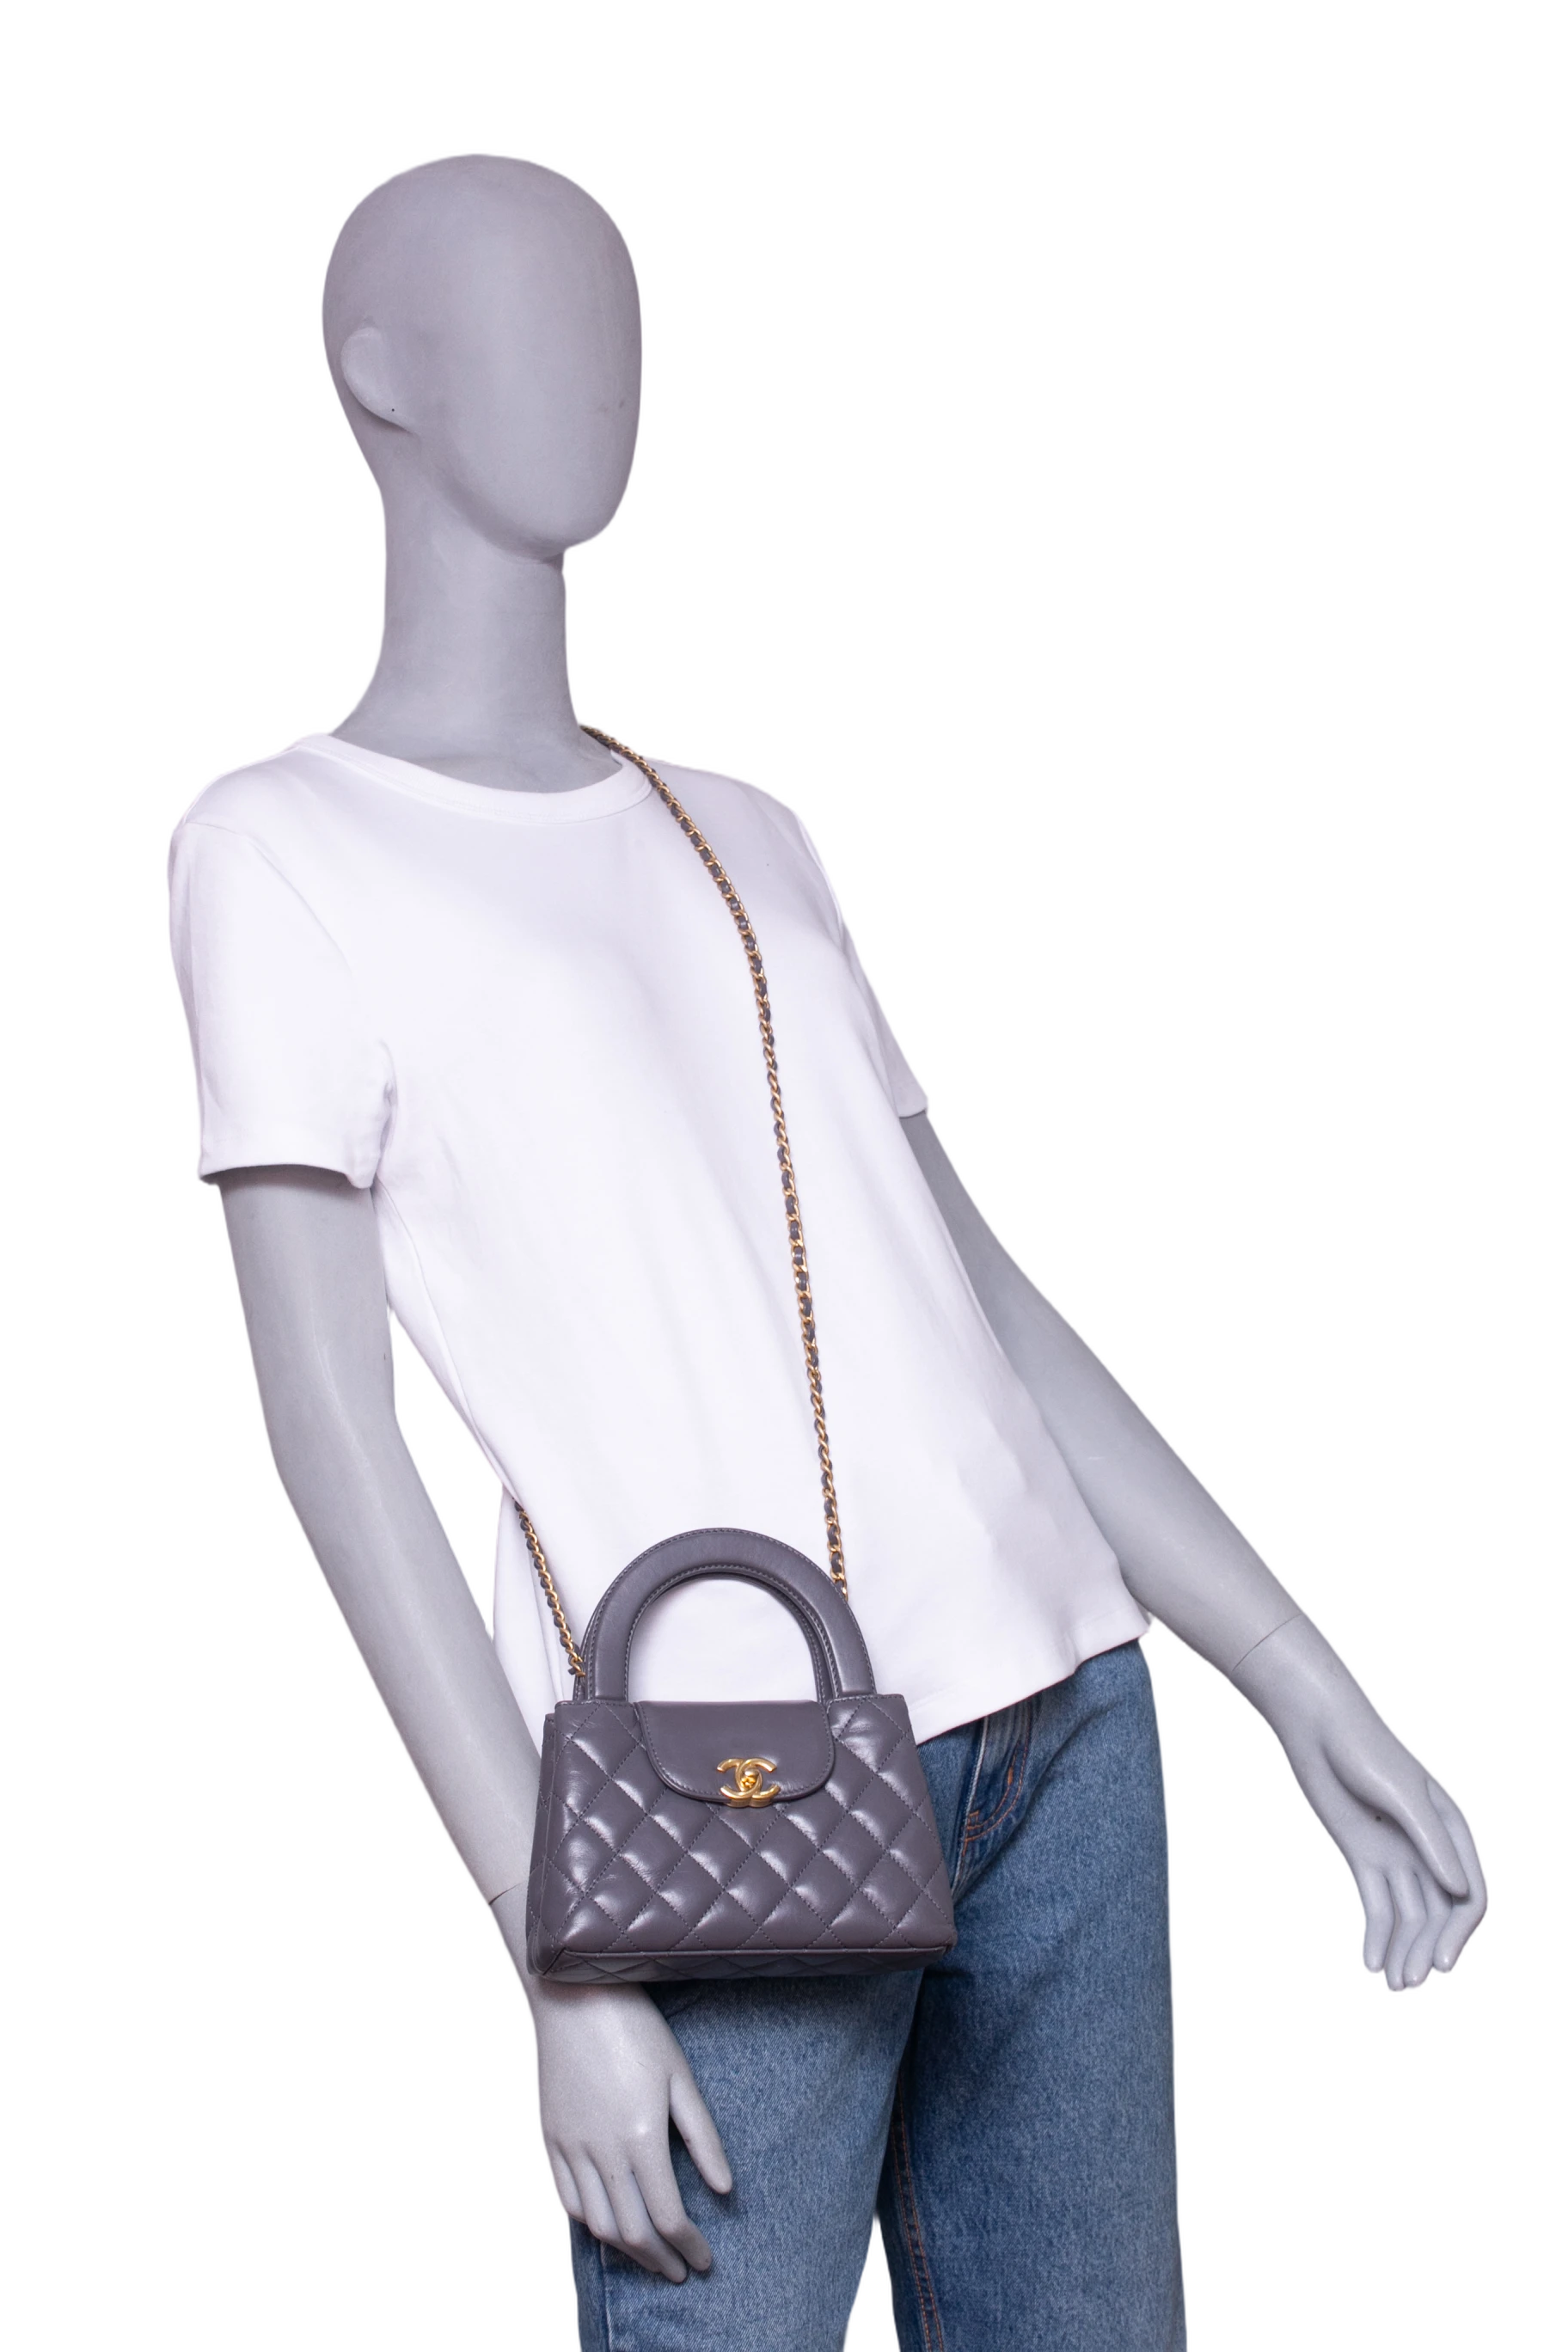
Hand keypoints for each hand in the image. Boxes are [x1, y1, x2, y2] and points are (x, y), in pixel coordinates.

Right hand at [490, 1887, 731, 2280]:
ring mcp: (570, 2148)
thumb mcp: (681, 2077)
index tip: (705, 2261)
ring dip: (625, 2251)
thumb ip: (702, 2137)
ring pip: (596, 2224)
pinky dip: (588, 2226)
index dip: (690, 2247)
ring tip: (649, 2256)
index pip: (668, 2216)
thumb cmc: (636, 2028)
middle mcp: (602, 2151)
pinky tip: (606, 2228)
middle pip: (631, 2232)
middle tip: (680, 2272)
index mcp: (641, 2137)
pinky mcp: (550, 2139)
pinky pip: (566, 2200)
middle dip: (659, 2260)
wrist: (573, 1994)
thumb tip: (725, 2190)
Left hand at [1227, 1615, 1489, 1990]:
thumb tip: (1461, 1892)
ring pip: (1409, 1915)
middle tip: (1413, 1982)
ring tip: (1397, 1984)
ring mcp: (1396, 1853)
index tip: (1439, 1962)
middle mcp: (1429, 1848)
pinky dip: (1376, 1936)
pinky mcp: (1363, 1856)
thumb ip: (1431, 1842)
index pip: (1469, 1894)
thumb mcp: (1401, 1794)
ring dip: (1405, 1949)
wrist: (1316, 1726)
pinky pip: (1377, 1905)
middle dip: (1429, 1948)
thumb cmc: (1364, 1749)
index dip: (1458, 1932)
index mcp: (1452, 1831)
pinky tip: (1373, 1964)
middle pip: (1439, 1912)